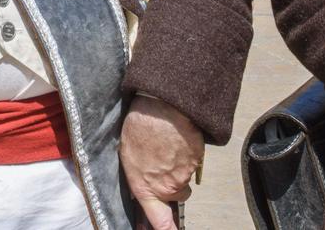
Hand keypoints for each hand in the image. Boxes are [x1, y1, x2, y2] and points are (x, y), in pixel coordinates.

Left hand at [120, 95, 201, 229]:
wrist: (162, 108)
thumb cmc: (140, 128)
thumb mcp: (127, 154)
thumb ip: (137, 174)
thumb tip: (141, 179)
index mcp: (145, 187)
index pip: (160, 220)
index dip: (166, 229)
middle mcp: (166, 186)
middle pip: (178, 196)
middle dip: (174, 184)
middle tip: (165, 164)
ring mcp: (183, 175)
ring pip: (185, 178)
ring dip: (180, 167)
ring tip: (168, 146)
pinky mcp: (197, 162)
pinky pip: (194, 163)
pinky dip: (188, 154)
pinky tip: (177, 139)